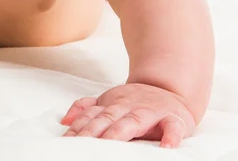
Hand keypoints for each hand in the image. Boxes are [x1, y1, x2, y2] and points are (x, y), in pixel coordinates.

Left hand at [60, 83, 195, 147]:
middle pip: (108, 120)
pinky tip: (166, 148)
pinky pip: (172, 128)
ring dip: (121, 133)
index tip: (67, 141)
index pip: (92, 117)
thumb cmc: (135, 101)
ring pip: (133, 122)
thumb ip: (87, 108)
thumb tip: (64, 120)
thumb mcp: (108, 101)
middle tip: (81, 146)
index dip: (79, 129)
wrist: (169, 88)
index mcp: (112, 104)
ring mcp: (150, 111)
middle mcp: (128, 107)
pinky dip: (170, 138)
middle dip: (94, 132)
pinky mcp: (173, 118)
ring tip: (110, 145)